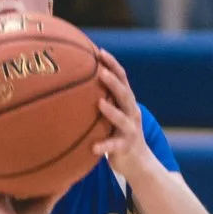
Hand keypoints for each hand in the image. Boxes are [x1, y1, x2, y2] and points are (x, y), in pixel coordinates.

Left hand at [91, 46, 150, 181]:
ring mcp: (131, 130)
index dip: (113, 65)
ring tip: (99, 103)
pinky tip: (93, 148)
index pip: (122, 79)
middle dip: (114, 82)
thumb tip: (74, 83)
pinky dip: (105, 146)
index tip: (99, 52)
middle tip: (101, 72)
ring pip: (123, 118)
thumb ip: (101, 99)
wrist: (138, 161)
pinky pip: (114, 146)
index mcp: (127, 102)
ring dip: (112, 110)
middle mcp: (132, 113)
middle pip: (125, 94)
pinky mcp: (126, 147)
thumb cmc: (118, 133)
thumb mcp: (113, 114)